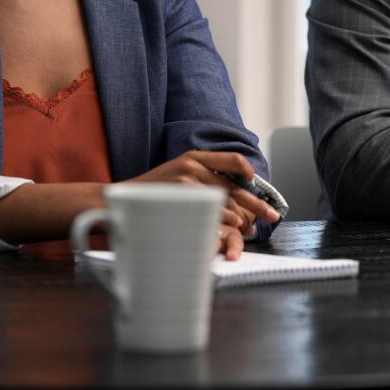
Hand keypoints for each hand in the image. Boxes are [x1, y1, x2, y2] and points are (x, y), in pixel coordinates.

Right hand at [121, 150, 280, 256]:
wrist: (117, 199)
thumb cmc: (151, 194)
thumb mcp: (177, 177)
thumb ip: (202, 180)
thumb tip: (232, 199)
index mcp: (195, 157)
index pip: (234, 160)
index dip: (250, 174)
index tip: (259, 187)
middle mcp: (193, 164)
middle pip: (236, 186)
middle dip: (257, 204)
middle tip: (272, 216)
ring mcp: (187, 179)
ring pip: (226, 202)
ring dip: (241, 219)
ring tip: (248, 230)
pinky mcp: (181, 194)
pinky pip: (212, 211)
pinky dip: (224, 223)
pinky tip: (229, 233)